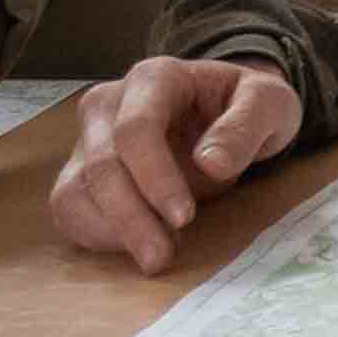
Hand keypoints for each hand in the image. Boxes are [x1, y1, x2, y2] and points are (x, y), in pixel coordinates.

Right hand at [50, 58, 304, 273]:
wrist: (226, 108)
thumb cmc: (245, 104)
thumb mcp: (269, 104)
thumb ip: (244, 128)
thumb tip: (210, 165)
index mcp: (154, 78)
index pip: (135, 130)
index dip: (154, 178)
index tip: (184, 218)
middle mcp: (109, 103)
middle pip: (101, 165)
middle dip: (130, 218)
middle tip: (161, 258)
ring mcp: (89, 137)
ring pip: (74, 190)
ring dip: (108, 231)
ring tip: (154, 255)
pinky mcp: (82, 170)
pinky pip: (69, 207)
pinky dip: (94, 234)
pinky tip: (134, 247)